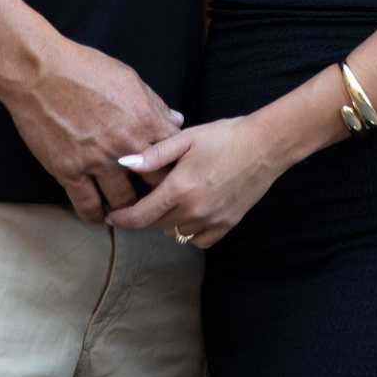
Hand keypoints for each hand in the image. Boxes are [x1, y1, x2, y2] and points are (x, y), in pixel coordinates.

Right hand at [0, 36, 184, 222]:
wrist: (39, 72)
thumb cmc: (83, 68)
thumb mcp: (128, 78)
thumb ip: (154, 104)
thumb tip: (175, 121)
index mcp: (145, 120)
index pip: (175, 154)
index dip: (176, 165)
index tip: (172, 172)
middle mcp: (126, 145)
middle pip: (155, 183)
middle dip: (158, 191)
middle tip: (156, 197)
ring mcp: (98, 161)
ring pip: (124, 201)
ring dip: (128, 208)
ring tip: (127, 210)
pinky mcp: (70, 172)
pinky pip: (88, 206)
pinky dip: (96, 215)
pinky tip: (99, 215)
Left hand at [107, 114, 291, 247]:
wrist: (265, 145)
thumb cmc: (225, 137)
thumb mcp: (186, 138)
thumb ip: (154, 155)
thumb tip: (124, 163)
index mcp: (179, 189)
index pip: (140, 216)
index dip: (122, 219)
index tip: (111, 218)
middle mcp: (193, 210)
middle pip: (156, 225)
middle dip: (145, 215)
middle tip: (144, 199)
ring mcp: (211, 220)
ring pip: (176, 232)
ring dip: (168, 221)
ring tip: (172, 200)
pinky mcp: (227, 224)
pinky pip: (199, 239)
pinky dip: (190, 230)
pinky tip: (192, 212)